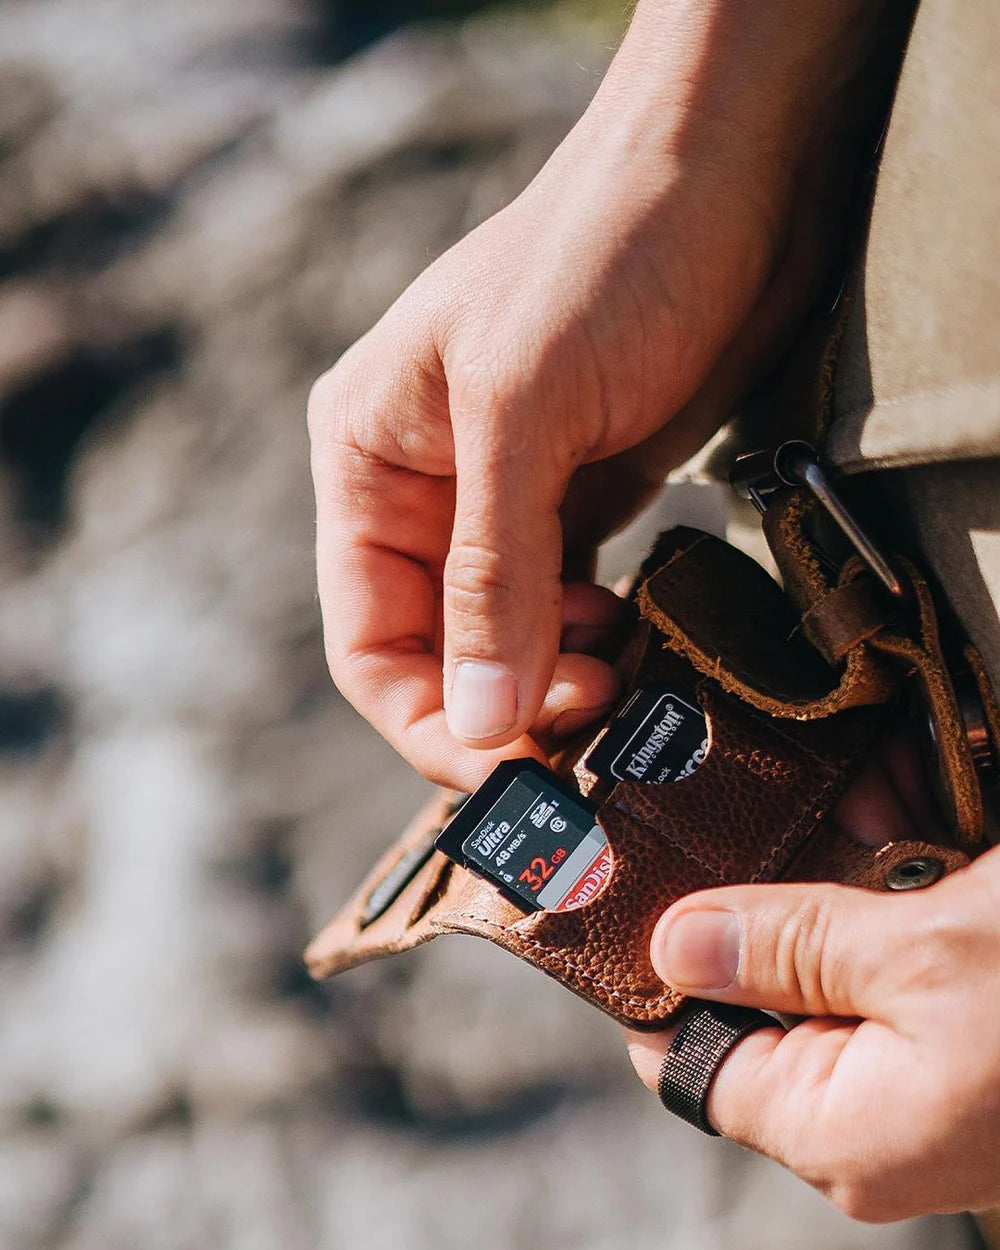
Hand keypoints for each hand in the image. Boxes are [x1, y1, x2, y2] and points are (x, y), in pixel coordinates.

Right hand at [307, 0, 903, 787]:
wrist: (728, 176)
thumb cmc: (605, 258)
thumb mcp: (525, 409)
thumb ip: (493, 570)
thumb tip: (484, 722)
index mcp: (370, 461)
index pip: (369, 639)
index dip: (428, 722)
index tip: (507, 774)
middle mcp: (426, 489)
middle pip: (440, 653)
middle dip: (505, 705)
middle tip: (589, 718)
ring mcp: (509, 497)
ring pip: (508, 639)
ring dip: (556, 679)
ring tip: (618, 669)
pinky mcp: (583, 497)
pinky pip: (570, 605)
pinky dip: (595, 641)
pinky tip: (631, 639)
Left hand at [626, 750, 999, 1221]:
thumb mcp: (927, 953)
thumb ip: (792, 947)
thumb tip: (674, 943)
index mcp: (844, 1126)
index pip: (690, 1059)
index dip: (657, 974)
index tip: (641, 881)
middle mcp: (878, 1112)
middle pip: (765, 989)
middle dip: (768, 888)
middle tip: (755, 800)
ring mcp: (928, 1067)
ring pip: (837, 950)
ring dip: (842, 866)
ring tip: (859, 793)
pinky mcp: (969, 1022)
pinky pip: (899, 942)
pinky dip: (900, 873)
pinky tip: (908, 805)